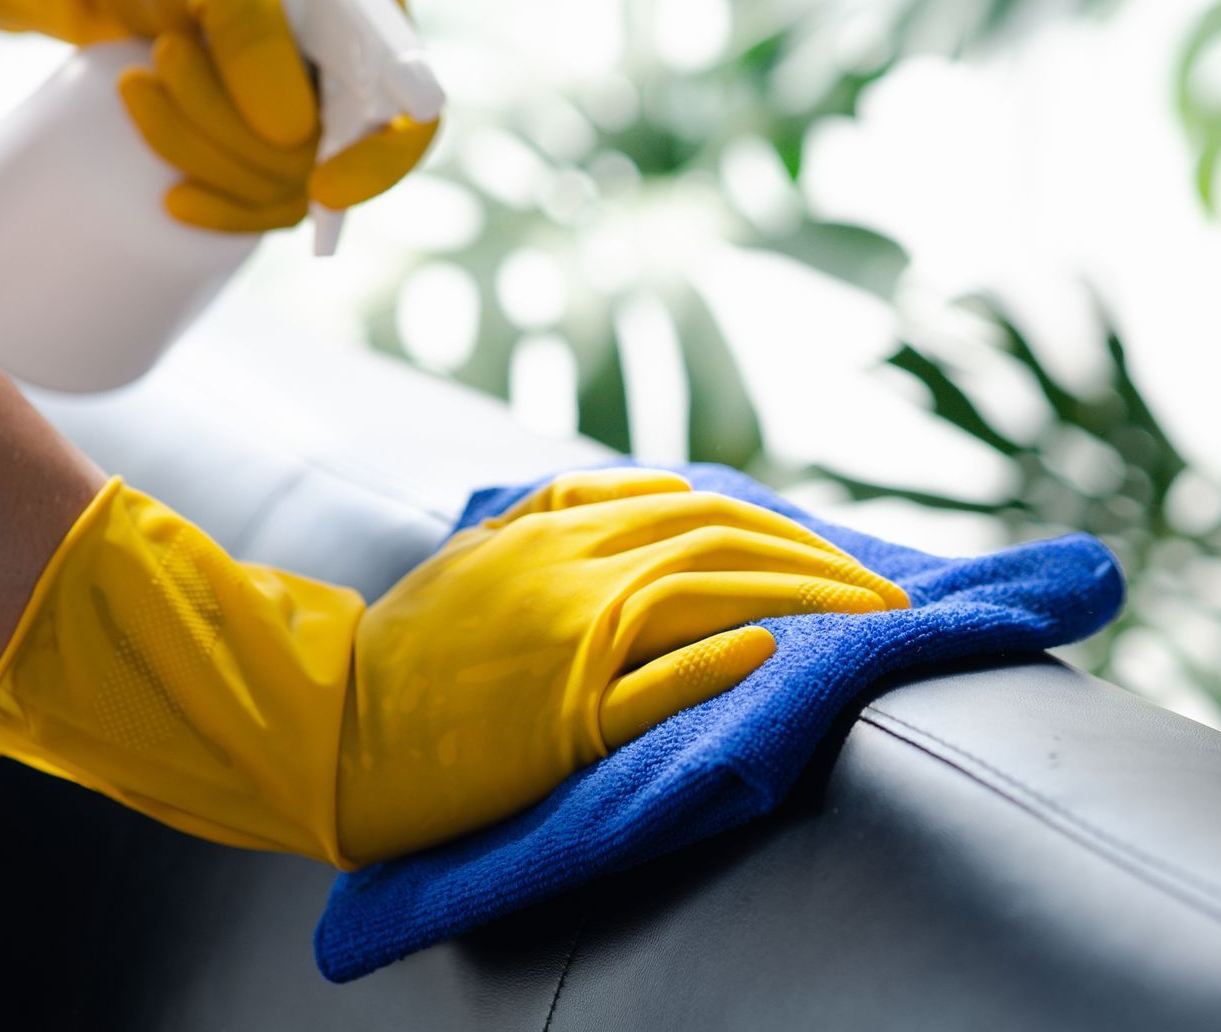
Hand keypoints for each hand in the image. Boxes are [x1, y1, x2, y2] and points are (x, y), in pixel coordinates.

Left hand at [0, 0, 436, 230]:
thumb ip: (252, 32)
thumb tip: (291, 135)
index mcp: (375, 19)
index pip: (415, 116)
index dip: (380, 163)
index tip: (324, 188)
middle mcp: (359, 78)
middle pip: (330, 160)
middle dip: (231, 125)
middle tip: (164, 51)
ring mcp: (315, 120)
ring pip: (282, 189)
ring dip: (199, 146)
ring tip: (137, 79)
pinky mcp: (268, 149)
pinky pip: (258, 206)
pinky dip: (212, 201)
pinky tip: (170, 197)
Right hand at [0, 470, 906, 867]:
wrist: (331, 724)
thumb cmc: (418, 644)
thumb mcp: (491, 546)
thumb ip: (573, 509)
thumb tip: (674, 495)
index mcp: (558, 527)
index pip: (704, 508)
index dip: (786, 527)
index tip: (842, 554)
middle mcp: (571, 568)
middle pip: (724, 543)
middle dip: (821, 562)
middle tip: (889, 594)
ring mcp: (566, 640)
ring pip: (706, 595)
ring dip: (802, 599)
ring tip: (870, 620)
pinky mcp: (559, 717)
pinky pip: (650, 684)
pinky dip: (712, 661)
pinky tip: (769, 651)